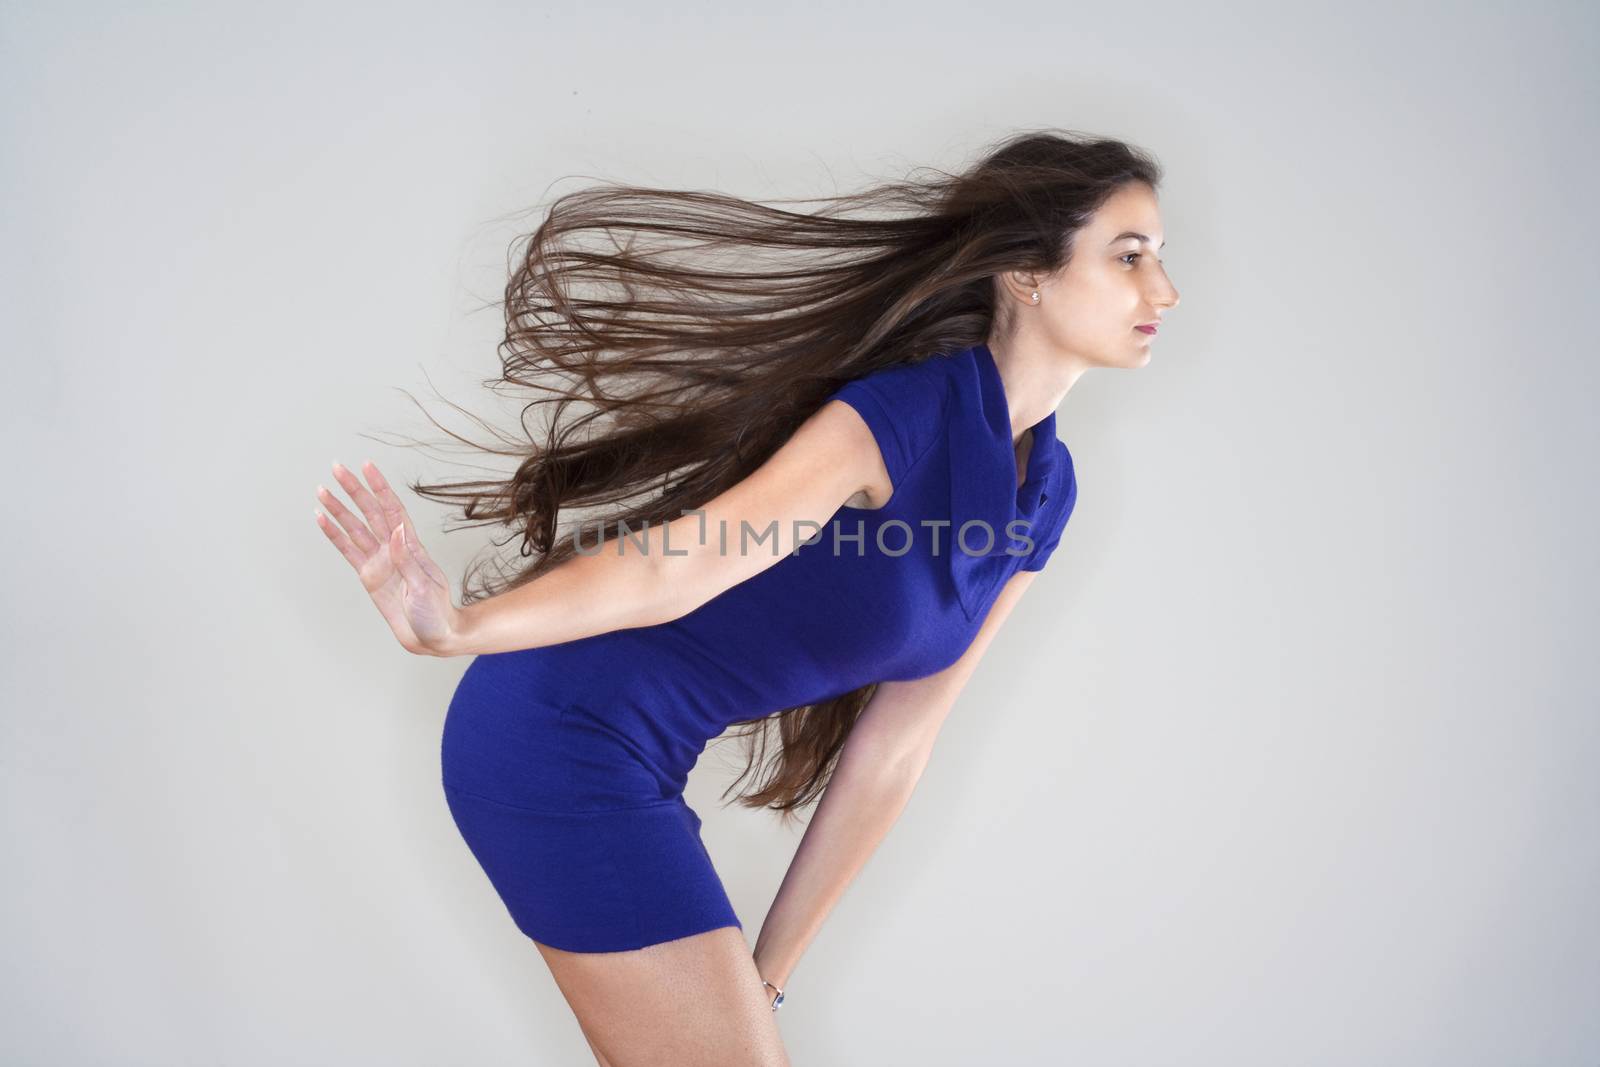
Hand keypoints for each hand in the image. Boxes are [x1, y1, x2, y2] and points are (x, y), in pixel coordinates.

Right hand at [314, 460, 463, 655]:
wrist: (433, 637)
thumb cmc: (436, 613)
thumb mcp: (424, 586)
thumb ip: (407, 560)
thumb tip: (397, 531)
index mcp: (411, 547)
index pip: (392, 510)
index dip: (380, 488)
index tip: (367, 466)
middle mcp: (393, 549)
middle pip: (370, 512)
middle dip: (354, 490)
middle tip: (337, 468)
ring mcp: (379, 561)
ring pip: (355, 528)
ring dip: (339, 509)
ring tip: (322, 490)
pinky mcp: (368, 576)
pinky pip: (348, 551)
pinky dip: (334, 535)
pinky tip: (322, 520)